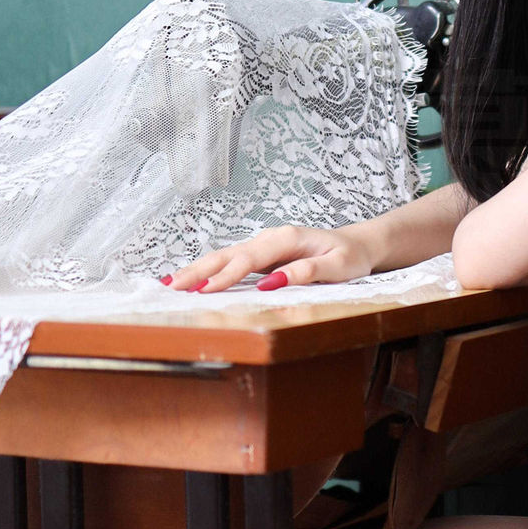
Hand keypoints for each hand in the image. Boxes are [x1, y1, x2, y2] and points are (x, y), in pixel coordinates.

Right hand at [165, 223, 374, 292]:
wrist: (357, 245)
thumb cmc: (349, 257)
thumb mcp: (338, 267)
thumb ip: (307, 272)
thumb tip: (273, 280)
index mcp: (286, 239)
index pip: (249, 259)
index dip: (226, 275)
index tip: (206, 290)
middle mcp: (270, 238)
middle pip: (228, 254)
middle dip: (199, 270)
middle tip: (172, 287)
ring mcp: (263, 246)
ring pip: (225, 257)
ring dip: (197, 270)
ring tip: (170, 284)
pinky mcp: (261, 256)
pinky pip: (231, 262)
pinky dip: (210, 270)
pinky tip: (192, 280)